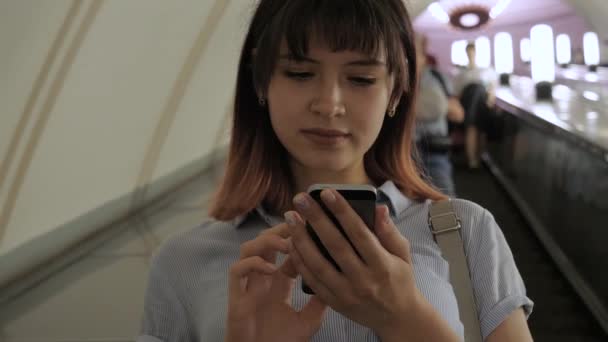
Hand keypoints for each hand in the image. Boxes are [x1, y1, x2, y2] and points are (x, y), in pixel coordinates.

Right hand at [225, 224, 326, 341]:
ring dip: (266, 241)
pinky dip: (253, 264)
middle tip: (298, 225)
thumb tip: (336, 282)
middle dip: (280, 230)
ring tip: (286, 245)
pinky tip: (271, 270)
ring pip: (248, 248)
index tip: (312, 227)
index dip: (297, 237)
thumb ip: (319, 301)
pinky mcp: (237, 296)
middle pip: (265, 241)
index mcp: (278, 282)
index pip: (286, 250)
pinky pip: (237, 270)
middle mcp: (262, 279)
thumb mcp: (308, 321)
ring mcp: (248, 285)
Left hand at [286, 189, 422, 337]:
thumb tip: (379, 208)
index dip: (342, 212)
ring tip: (290, 217)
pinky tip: (291, 243)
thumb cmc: (400, 280)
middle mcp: (363, 280)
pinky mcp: (335, 303)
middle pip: (335, 245)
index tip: (327, 193)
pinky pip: (312, 280)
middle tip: (300, 199)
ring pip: (318, 264)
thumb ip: (389, 232)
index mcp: (382, 265)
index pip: (360, 233)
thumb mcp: (403, 255)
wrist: (397, 318)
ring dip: (301, 239)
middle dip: (316, 219)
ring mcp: (347, 294)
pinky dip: (300, 261)